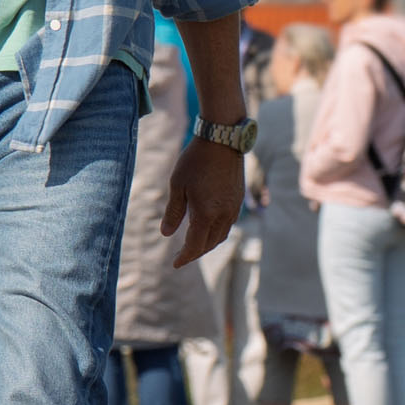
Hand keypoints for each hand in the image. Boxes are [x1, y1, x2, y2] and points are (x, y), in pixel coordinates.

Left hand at [163, 142, 239, 265]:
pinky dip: (216, 232)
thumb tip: (166, 234)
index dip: (185, 257)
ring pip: (220, 236)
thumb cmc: (195, 160)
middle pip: (209, 244)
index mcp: (206, 214)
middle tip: (181, 256)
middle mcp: (223, 215)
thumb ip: (173, 212)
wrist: (223, 140)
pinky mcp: (238, 200)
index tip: (175, 264)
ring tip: (193, 245)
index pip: (195, 246)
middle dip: (195, 253)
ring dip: (206, 244)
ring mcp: (234, 208)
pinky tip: (207, 227)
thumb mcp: (177, 185)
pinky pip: (227, 224)